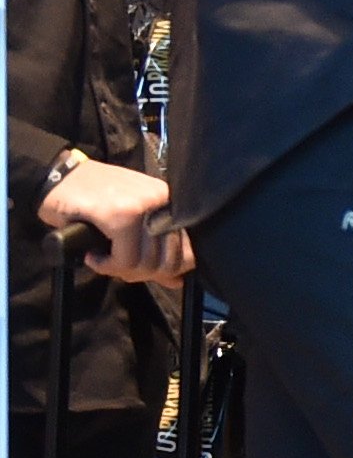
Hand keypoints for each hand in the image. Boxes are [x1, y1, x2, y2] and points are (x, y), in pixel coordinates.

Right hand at [39, 159, 190, 283]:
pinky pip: (125, 258)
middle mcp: (164, 202)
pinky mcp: (120, 214)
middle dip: (141, 274)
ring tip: (105, 261)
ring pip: (146, 263)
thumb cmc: (93, 198)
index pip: (190, 251)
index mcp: (172, 204)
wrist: (58, 176)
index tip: (148, 273)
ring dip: (120, 271)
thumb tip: (176, 281)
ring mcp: (144, 207)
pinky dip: (106, 266)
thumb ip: (154, 251)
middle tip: (119, 268)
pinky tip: (94, 257)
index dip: (169, 270)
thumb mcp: (131, 224)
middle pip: (168, 261)